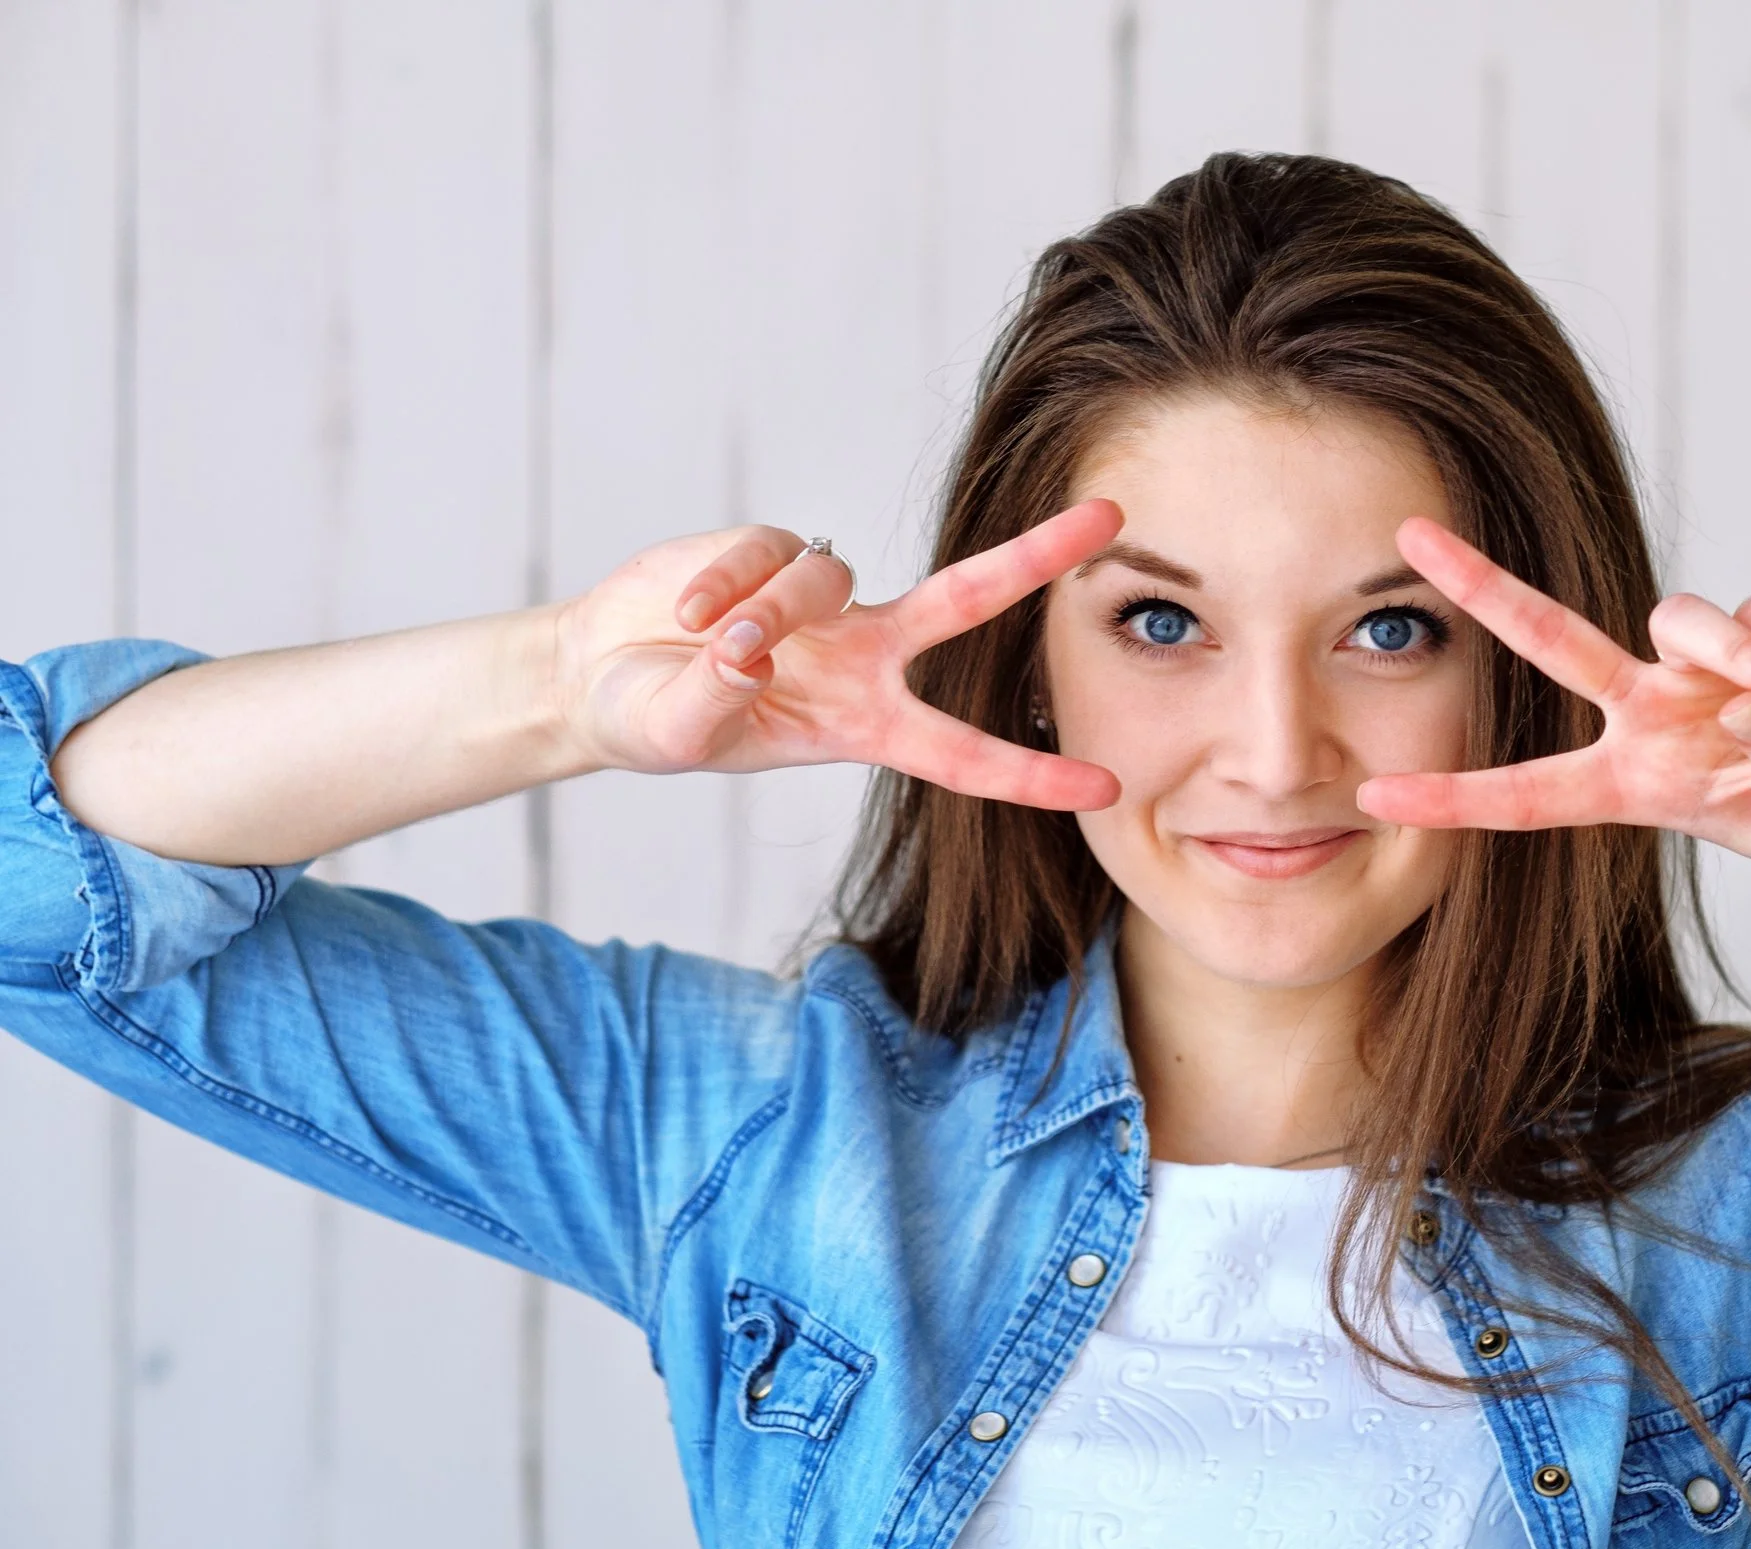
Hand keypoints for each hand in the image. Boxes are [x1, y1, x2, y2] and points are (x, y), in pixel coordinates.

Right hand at [553, 501, 1121, 811]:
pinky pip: (763, 553)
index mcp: (866, 723)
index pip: (963, 753)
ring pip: (822, 583)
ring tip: (701, 639)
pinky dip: (719, 583)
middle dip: (1037, 556)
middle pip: (969, 597)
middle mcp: (864, 655)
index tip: (1108, 787)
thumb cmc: (656, 720)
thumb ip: (712, 704)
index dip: (1031, 773)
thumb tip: (747, 652)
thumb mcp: (681, 735)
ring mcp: (822, 600)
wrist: (596, 676)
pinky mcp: (770, 549)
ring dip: (760, 612)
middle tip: (1110, 516)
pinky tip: (682, 610)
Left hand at [1353, 518, 1750, 896]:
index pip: (1527, 795)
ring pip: (1680, 618)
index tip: (1374, 797)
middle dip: (1482, 586)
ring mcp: (1699, 669)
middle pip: (1549, 639)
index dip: (1452, 798)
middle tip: (1410, 535)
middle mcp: (1651, 717)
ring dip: (1747, 654)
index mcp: (1638, 785)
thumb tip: (1742, 702)